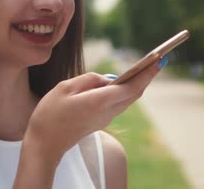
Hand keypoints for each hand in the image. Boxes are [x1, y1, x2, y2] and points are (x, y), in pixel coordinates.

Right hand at [24, 59, 161, 161]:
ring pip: (129, 99)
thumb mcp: (65, 88)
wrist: (45, 144)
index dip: (147, 73)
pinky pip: (120, 103)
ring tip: (148, 67)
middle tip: (158, 60)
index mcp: (99, 101)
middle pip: (135, 93)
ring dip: (139, 83)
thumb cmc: (50, 114)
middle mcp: (107, 111)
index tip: (158, 60)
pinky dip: (127, 90)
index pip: (131, 86)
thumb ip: (89, 79)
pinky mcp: (101, 120)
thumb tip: (108, 78)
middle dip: (148, 76)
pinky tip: (127, 81)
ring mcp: (106, 118)